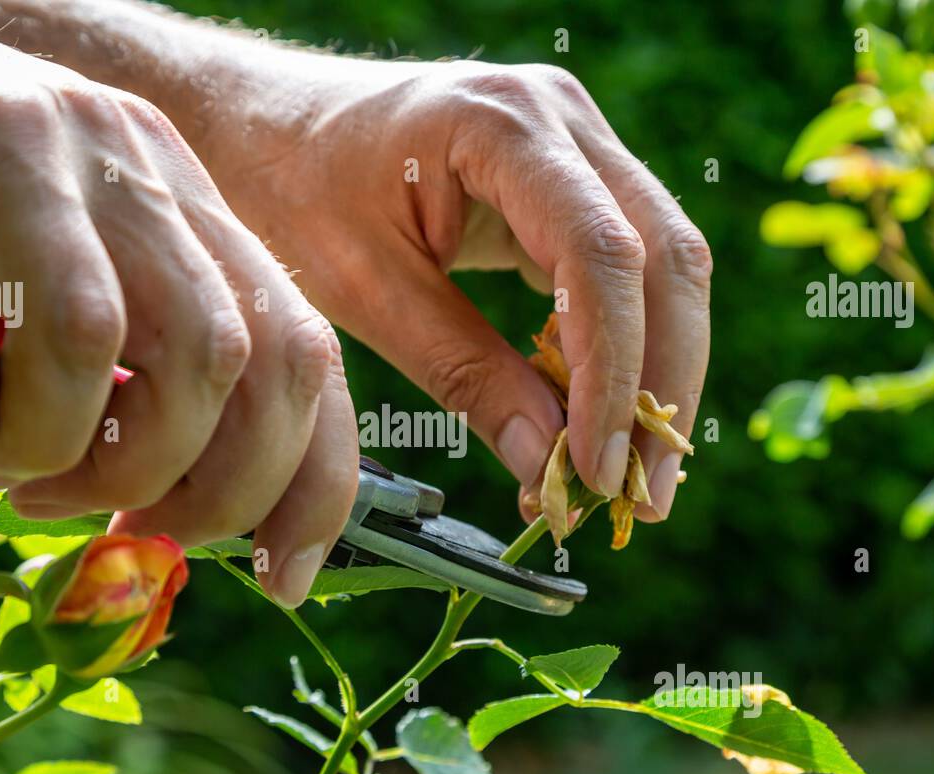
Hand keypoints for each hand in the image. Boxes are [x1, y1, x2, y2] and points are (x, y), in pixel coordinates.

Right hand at [0, 0, 357, 605]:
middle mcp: (166, 180)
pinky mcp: (12, 151)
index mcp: (187, 220)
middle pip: (281, 363)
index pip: (307, 358)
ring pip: (202, 355)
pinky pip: (80, 327)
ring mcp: (98, 157)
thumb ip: (108, 391)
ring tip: (37, 488)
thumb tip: (156, 513)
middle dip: (228, 493)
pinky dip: (50, 423)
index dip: (316, 482)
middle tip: (130, 535)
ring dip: (129, 469)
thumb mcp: (32, 314)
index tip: (282, 576)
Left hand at [183, 47, 711, 520]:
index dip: (613, 375)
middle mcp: (559, 116)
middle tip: (646, 498)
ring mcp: (576, 140)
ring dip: (661, 375)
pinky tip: (601, 421)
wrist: (267, 125)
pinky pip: (628, 268)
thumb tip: (551, 469)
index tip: (598, 473)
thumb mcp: (365, 292)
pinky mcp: (572, 177)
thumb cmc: (293, 191)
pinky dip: (624, 350)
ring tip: (634, 478)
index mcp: (500, 125)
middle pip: (666, 256)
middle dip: (664, 387)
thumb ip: (464, 375)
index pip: (598, 255)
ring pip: (666, 263)